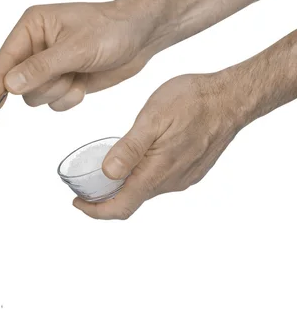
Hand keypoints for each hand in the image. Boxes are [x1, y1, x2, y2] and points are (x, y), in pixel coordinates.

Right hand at [0, 0, 161, 111]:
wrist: (141, 36)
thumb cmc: (112, 30)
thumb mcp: (76, 48)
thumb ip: (40, 68)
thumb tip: (9, 85)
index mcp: (33, 26)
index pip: (4, 58)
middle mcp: (37, 46)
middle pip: (18, 83)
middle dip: (43, 86)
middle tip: (66, 74)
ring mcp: (51, 65)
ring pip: (36, 96)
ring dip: (58, 92)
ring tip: (78, 75)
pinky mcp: (64, 80)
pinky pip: (54, 103)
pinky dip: (69, 98)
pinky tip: (84, 83)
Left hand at [74, 72, 241, 219]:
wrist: (232, 98)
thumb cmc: (192, 102)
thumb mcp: (153, 118)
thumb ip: (130, 149)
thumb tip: (107, 173)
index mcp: (157, 172)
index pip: (121, 207)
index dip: (95, 211)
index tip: (77, 203)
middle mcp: (171, 182)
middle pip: (131, 201)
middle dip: (106, 197)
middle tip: (86, 184)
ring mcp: (183, 178)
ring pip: (146, 190)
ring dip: (125, 185)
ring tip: (110, 167)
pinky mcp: (192, 171)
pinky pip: (161, 181)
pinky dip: (143, 176)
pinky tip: (139, 158)